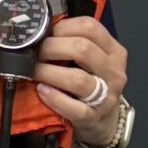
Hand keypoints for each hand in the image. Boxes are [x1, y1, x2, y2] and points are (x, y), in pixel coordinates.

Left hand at [34, 17, 128, 146]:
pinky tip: (42, 91)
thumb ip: (75, 43)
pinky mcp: (93, 117)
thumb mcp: (93, 60)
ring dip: (49, 72)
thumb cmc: (93, 83)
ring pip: (78, 79)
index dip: (62, 27)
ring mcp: (106, 96)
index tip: (45, 33)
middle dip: (51, 48)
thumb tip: (43, 31)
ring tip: (34, 72)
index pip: (90, 27)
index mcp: (114, 51)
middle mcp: (114, 71)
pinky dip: (54, 98)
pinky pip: (73, 107)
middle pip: (83, 49)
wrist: (104, 120)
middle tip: (35, 53)